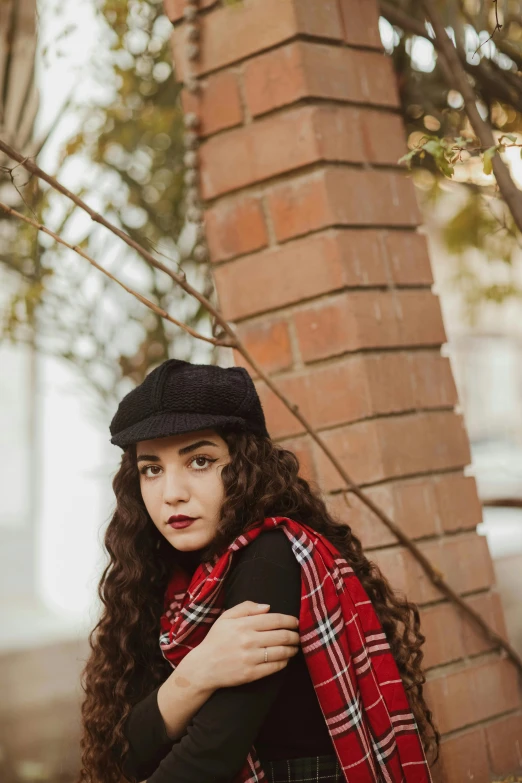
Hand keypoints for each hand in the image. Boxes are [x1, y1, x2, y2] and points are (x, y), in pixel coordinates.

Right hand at [185, 601, 299, 690]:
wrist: (203, 667)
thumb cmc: (216, 640)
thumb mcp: (226, 617)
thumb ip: (246, 607)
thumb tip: (267, 607)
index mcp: (244, 624)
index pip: (275, 619)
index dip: (290, 620)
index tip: (296, 622)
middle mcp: (249, 640)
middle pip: (282, 636)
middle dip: (295, 635)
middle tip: (298, 635)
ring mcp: (251, 658)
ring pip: (281, 652)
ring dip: (292, 649)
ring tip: (295, 647)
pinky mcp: (251, 674)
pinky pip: (275, 667)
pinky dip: (284, 662)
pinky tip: (286, 659)